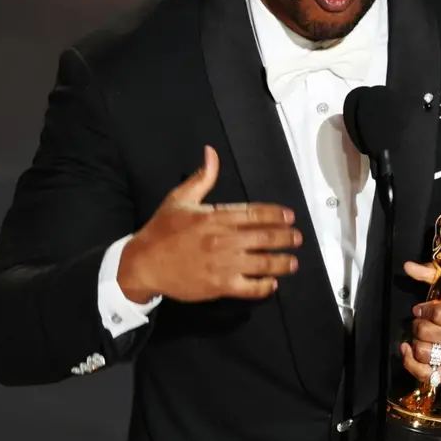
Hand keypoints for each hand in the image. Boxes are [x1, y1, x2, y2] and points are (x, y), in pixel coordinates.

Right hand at [117, 146, 299, 302]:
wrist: (144, 264)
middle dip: (286, 238)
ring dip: (282, 263)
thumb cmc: (162, 230)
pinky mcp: (219, 286)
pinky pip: (249, 287)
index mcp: (216, 217)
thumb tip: (211, 152)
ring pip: (263, 263)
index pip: (255, 213)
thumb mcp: (180, 199)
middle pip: (265, 238)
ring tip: (293, 262)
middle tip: (297, 238)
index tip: (290, 217)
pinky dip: (264, 286)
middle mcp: (223, 240)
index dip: (276, 215)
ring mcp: (223, 264)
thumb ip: (202, 178)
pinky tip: (271, 283)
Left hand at [398, 261, 440, 387]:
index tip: (421, 310)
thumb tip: (408, 266)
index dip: (422, 311)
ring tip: (423, 337)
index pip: (436, 313)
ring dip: (416, 343)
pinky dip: (411, 362)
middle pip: (427, 333)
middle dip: (418, 326)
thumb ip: (432, 274)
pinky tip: (410, 351)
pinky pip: (424, 373)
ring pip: (423, 352)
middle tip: (422, 324)